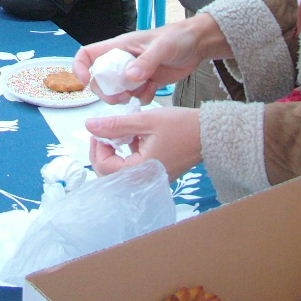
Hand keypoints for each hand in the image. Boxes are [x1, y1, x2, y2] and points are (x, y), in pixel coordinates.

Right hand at [73, 13, 228, 104]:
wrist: (197, 45)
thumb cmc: (177, 37)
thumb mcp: (162, 47)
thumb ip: (146, 62)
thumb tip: (129, 77)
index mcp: (119, 46)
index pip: (87, 54)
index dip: (80, 67)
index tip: (86, 82)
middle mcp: (122, 60)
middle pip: (99, 80)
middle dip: (107, 92)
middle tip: (123, 96)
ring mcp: (133, 73)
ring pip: (116, 91)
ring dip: (126, 97)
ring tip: (143, 90)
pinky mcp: (145, 82)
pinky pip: (134, 96)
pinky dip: (141, 98)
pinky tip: (154, 89)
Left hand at [86, 106, 202, 180]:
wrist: (210, 133)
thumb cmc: (181, 126)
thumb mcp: (145, 121)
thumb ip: (116, 125)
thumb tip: (89, 125)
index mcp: (141, 171)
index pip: (105, 168)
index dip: (97, 148)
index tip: (99, 129)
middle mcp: (144, 180)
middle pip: (110, 173)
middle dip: (104, 150)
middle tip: (106, 130)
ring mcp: (151, 177)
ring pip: (121, 169)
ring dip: (116, 150)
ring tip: (124, 129)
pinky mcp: (156, 171)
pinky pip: (134, 165)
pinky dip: (129, 150)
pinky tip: (136, 134)